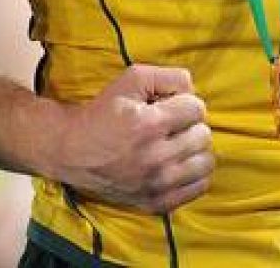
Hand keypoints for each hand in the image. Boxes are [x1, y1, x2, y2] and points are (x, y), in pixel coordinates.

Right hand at [46, 64, 212, 212]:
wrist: (73, 151)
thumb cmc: (103, 112)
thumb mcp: (129, 80)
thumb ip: (167, 76)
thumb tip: (192, 89)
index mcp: (149, 125)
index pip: (196, 108)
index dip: (183, 102)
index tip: (168, 107)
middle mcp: (156, 158)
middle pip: (203, 135)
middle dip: (189, 124)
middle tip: (169, 125)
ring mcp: (158, 184)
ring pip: (206, 162)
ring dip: (194, 149)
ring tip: (175, 144)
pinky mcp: (158, 202)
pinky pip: (199, 186)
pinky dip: (194, 173)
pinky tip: (176, 163)